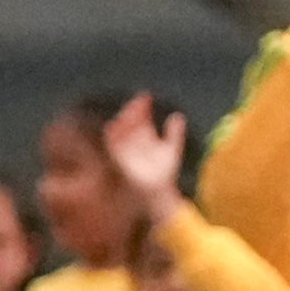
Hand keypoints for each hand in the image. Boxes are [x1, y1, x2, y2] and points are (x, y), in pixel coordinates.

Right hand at [102, 96, 190, 219]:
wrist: (158, 193)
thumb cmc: (164, 174)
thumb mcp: (172, 150)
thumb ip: (174, 134)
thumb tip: (177, 115)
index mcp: (145, 137)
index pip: (141, 118)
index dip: (143, 107)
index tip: (146, 97)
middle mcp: (133, 141)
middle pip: (130, 121)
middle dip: (132, 109)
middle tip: (139, 100)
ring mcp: (125, 150)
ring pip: (120, 130)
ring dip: (124, 118)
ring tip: (131, 110)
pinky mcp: (118, 160)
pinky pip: (112, 145)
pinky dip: (112, 134)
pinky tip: (115, 124)